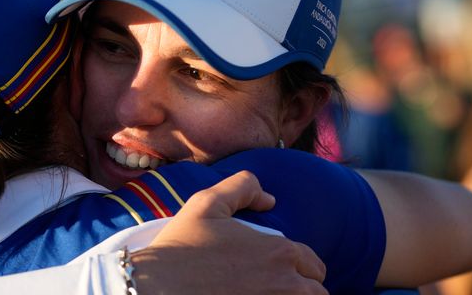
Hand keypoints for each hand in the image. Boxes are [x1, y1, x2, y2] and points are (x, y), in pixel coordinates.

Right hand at [132, 171, 327, 293]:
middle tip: (277, 286)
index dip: (302, 268)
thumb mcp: (206, 203)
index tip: (280, 272)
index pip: (315, 266)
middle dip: (303, 289)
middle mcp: (285, 284)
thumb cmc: (181, 246)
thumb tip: (269, 198)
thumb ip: (241, 187)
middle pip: (317, 293)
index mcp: (279, 252)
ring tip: (269, 293)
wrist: (154, 286)